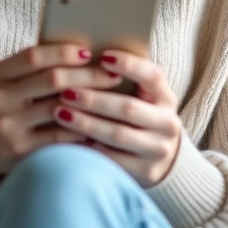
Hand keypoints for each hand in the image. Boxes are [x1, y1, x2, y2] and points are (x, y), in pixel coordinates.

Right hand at [0, 44, 124, 183]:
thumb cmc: (7, 107)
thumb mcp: (9, 83)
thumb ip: (35, 68)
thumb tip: (84, 53)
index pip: (34, 56)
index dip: (65, 52)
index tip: (90, 52)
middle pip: (52, 80)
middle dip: (88, 75)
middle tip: (112, 75)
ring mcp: (8, 125)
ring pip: (59, 108)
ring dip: (90, 102)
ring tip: (112, 98)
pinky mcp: (20, 149)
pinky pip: (60, 136)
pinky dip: (82, 128)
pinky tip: (99, 123)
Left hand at [54, 49, 182, 186]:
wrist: (160, 159)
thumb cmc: (138, 116)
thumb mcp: (141, 96)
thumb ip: (122, 79)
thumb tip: (85, 55)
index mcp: (166, 97)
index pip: (152, 76)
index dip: (129, 65)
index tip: (103, 56)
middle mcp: (167, 124)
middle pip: (128, 108)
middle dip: (94, 99)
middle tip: (66, 90)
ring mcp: (157, 150)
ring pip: (117, 135)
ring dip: (85, 123)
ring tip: (59, 112)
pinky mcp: (144, 172)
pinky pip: (111, 160)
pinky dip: (88, 148)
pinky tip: (67, 139)